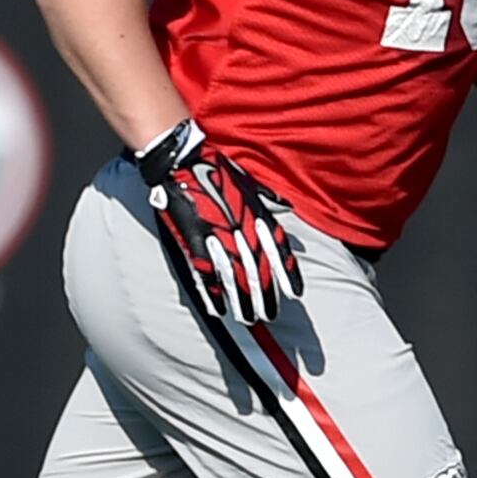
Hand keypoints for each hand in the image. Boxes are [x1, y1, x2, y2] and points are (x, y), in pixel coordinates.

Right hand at [132, 120, 299, 325]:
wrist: (180, 159)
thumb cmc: (214, 167)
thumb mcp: (247, 179)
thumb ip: (266, 197)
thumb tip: (285, 205)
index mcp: (254, 212)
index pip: (277, 248)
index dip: (287, 273)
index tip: (296, 293)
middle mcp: (239, 226)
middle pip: (257, 267)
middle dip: (264, 294)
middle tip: (270, 315)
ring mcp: (215, 234)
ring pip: (234, 274)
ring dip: (242, 299)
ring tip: (249, 318)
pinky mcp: (192, 239)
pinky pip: (205, 272)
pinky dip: (213, 293)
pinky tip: (219, 310)